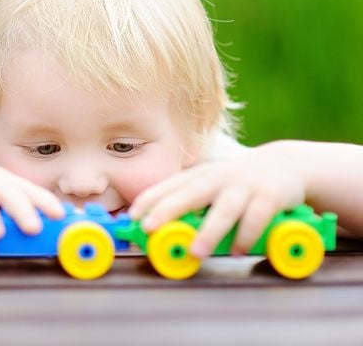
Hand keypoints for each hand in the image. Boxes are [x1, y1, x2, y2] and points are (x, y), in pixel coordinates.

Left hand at [128, 150, 305, 257]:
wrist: (284, 164)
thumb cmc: (236, 181)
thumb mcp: (209, 184)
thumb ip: (187, 200)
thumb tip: (154, 225)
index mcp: (199, 176)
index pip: (168, 186)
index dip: (149, 199)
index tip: (131, 216)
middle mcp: (218, 179)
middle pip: (189, 194)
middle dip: (167, 210)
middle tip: (149, 228)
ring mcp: (244, 187)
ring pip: (224, 210)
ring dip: (209, 231)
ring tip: (196, 252)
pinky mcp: (269, 197)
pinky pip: (257, 218)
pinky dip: (247, 236)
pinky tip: (239, 251)